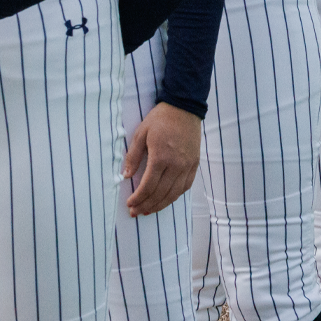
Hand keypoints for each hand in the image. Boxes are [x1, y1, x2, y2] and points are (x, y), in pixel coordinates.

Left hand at [123, 101, 202, 216]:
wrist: (184, 108)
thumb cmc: (160, 119)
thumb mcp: (141, 133)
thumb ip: (133, 156)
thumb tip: (126, 175)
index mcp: (160, 157)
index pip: (148, 186)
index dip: (138, 198)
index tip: (129, 204)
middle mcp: (176, 165)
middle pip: (160, 194)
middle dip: (146, 205)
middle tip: (136, 212)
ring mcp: (187, 166)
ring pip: (174, 194)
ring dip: (160, 205)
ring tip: (149, 211)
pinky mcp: (194, 164)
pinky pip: (186, 186)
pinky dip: (175, 196)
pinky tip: (166, 200)